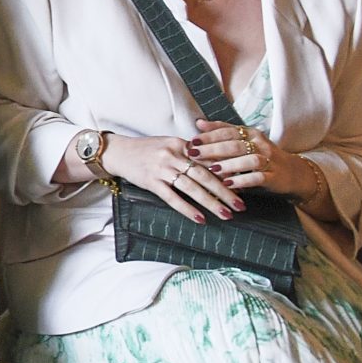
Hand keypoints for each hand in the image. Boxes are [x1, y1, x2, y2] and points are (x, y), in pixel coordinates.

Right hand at [103, 131, 239, 220]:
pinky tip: (200, 218)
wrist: (117, 151)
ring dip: (210, 202)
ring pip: (191, 188)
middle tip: (240, 205)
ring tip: (226, 214)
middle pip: (204, 175)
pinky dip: (187, 209)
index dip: (227, 172)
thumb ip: (191, 153)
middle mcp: (172, 155)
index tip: (244, 184)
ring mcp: (160, 168)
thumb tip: (217, 167)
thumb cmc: (147, 149)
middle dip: (225, 191)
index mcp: (180, 144)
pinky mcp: (150, 181)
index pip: (209, 159)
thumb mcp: (170, 144)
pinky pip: (172, 198)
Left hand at [190, 118, 314, 200]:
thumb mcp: (243, 143)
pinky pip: (258, 177)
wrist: (293, 174)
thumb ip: (221, 133)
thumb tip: (198, 123)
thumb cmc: (260, 157)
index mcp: (251, 134)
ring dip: (229, 164)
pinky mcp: (275, 177)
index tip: (191, 141)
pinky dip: (242, 180)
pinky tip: (228, 184)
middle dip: (213, 149)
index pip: (227, 131)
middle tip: (195, 154)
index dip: (209, 135)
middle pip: (235, 144)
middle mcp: (260, 144)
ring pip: (248, 159)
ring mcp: (269, 160)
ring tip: (212, 169)